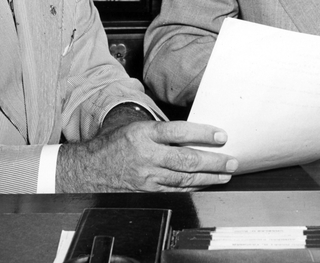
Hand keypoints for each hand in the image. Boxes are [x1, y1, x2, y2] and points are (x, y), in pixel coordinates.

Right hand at [56, 121, 237, 191]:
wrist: (87, 170)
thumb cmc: (112, 145)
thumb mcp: (133, 128)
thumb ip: (159, 131)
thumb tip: (190, 132)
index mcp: (142, 134)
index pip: (178, 132)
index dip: (202, 134)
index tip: (221, 136)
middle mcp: (146, 156)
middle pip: (187, 160)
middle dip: (214, 161)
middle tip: (232, 161)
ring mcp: (147, 177)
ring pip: (184, 179)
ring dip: (209, 177)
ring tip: (226, 174)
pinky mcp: (147, 192)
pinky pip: (176, 191)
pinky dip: (193, 189)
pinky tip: (206, 185)